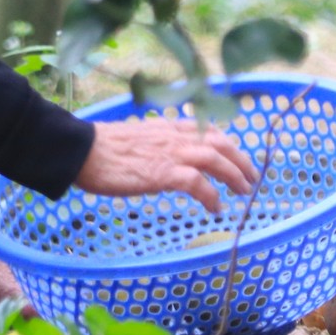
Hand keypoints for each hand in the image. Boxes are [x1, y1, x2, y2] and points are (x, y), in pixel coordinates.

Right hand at [73, 117, 259, 212]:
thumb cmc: (100, 148)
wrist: (83, 151)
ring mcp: (170, 153)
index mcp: (165, 126)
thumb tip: (155, 157)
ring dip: (234, 175)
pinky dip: (211, 195)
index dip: (226, 142)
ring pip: (215, 158)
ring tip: (244, 191)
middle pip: (219, 141)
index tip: (235, 154)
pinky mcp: (163, 173)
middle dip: (240, 158)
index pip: (205, 128)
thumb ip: (151, 144)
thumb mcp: (134, 138)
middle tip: (252, 177)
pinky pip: (198, 183)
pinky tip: (216, 208)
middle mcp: (173, 136)